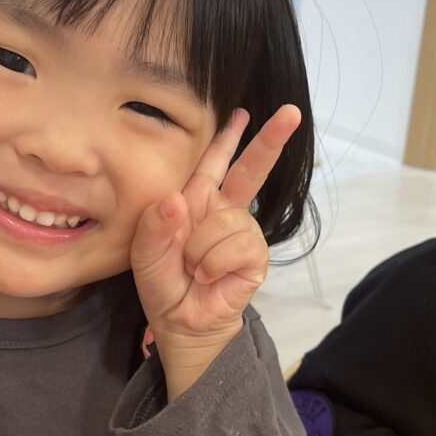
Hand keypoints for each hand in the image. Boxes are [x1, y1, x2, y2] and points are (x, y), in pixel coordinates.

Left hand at [131, 105, 301, 398]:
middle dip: (269, 140)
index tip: (244, 112)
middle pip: (251, 170)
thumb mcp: (145, 253)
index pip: (215, 163)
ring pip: (226, 220)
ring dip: (200, 248)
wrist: (180, 322)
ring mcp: (243, 233)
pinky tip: (209, 276)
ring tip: (193, 268)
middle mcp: (224, 212)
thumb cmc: (164, 284)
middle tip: (290, 113)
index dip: (230, 138)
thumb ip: (154, 226)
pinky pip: (236, 245)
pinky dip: (214, 262)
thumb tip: (177, 199)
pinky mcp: (255, 257)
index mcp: (198, 202)